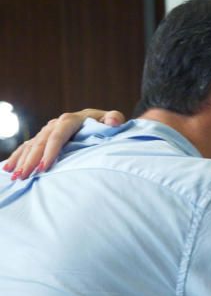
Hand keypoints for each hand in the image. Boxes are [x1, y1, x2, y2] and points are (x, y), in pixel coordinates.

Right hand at [2, 108, 124, 178]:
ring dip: (21, 160)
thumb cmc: (108, 123)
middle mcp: (56, 124)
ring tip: (13, 175)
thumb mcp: (113, 119)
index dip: (50, 151)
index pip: (58, 136)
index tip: (44, 167)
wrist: (101, 120)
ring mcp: (49, 131)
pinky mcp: (45, 138)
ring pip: (31, 145)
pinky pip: (28, 147)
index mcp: (71, 120)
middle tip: (24, 176)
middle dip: (31, 160)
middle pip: (41, 142)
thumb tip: (114, 120)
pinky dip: (18, 156)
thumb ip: (114, 119)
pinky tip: (8, 168)